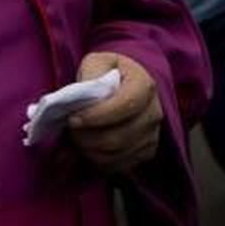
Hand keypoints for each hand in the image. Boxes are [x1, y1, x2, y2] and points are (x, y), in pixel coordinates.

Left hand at [69, 53, 161, 172]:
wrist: (126, 83)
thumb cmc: (108, 72)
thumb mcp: (97, 61)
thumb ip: (91, 74)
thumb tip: (83, 94)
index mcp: (145, 85)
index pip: (125, 106)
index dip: (97, 116)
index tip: (73, 119)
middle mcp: (154, 112)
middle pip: (121, 136)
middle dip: (89, 137)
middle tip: (70, 130)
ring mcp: (153, 134)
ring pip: (119, 153)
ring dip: (91, 149)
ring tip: (77, 138)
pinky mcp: (147, 151)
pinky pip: (121, 164)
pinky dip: (100, 160)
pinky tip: (88, 147)